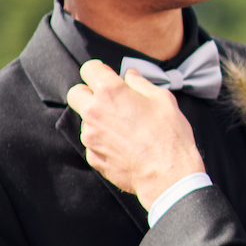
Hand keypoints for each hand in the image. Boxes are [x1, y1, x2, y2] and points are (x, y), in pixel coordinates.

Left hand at [66, 60, 205, 203]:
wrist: (169, 175)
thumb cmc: (170, 136)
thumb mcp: (163, 100)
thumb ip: (141, 83)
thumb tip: (130, 75)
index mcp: (110, 92)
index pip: (89, 69)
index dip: (100, 71)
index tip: (109, 77)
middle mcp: (94, 112)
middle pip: (75, 94)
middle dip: (88, 93)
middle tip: (110, 101)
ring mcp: (90, 137)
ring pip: (85, 121)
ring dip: (98, 120)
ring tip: (125, 129)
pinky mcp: (93, 157)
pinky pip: (93, 143)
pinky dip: (104, 142)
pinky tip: (124, 146)